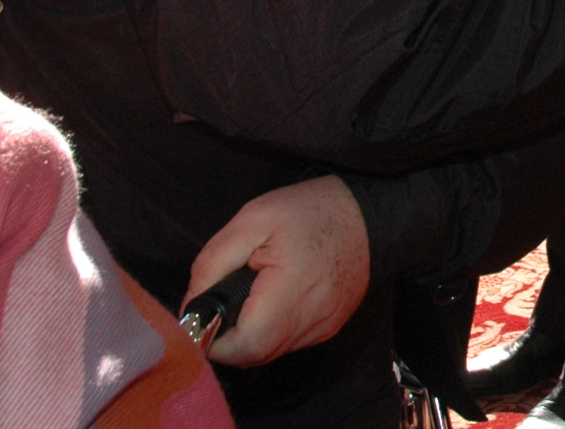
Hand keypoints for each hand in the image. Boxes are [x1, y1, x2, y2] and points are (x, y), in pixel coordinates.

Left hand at [184, 176, 367, 366]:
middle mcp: (313, 319)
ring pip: (271, 350)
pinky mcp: (331, 325)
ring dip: (252, 331)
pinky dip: (274, 326)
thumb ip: (212, 264)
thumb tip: (192, 306)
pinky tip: (277, 295)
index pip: (242, 347)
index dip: (213, 339)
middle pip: (254, 354)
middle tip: (227, 298)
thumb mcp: (251, 220)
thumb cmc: (311, 210)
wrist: (371, 210)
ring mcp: (325, 326)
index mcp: (291, 292)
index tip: (205, 313)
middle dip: (229, 336)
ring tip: (256, 291)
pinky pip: (290, 339)